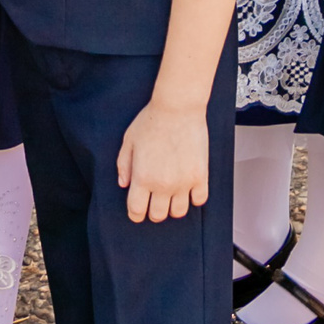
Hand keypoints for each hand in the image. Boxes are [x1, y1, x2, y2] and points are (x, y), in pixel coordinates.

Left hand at [116, 98, 207, 222]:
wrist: (178, 107)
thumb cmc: (152, 120)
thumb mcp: (128, 141)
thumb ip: (123, 165)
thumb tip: (124, 184)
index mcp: (142, 177)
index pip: (136, 211)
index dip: (135, 214)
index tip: (137, 211)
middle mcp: (163, 184)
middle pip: (158, 215)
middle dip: (153, 211)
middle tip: (154, 201)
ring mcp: (183, 182)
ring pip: (179, 212)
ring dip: (173, 207)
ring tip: (171, 195)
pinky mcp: (200, 176)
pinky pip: (199, 200)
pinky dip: (194, 198)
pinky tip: (188, 188)